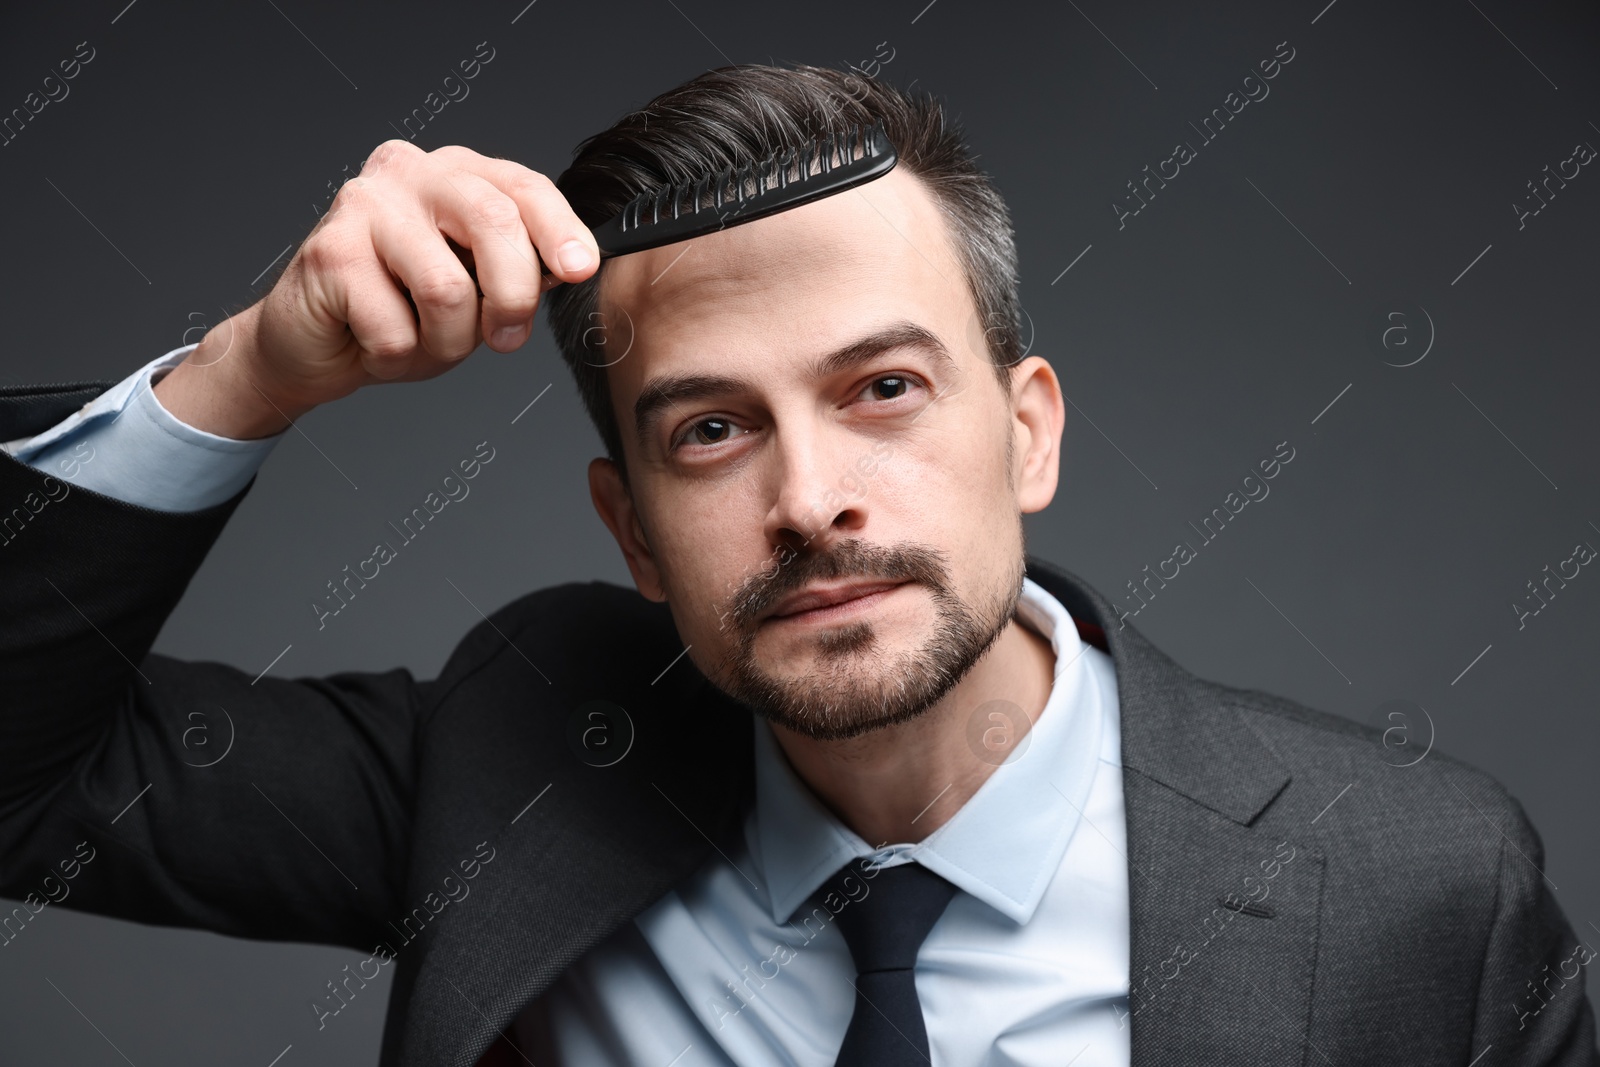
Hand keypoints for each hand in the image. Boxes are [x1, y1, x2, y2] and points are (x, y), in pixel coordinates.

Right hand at [155, 140, 598, 437]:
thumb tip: (575, 264)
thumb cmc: (397, 311)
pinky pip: (397, 330)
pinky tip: (373, 342)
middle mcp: (410, 172)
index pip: (524, 187)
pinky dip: (397, 358)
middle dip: (512, 297)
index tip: (581, 269)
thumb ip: (520, 269)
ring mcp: (365, 204)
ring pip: (448, 290)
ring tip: (418, 339)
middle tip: (504, 337)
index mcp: (455, 173)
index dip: (560, 230)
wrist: (310, 344)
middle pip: (494, 223)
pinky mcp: (330, 251)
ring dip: (444, 342)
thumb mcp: (476, 289)